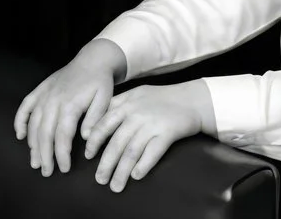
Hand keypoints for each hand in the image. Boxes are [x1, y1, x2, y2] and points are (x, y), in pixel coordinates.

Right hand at [14, 39, 124, 176]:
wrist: (92, 59)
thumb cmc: (100, 82)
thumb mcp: (105, 99)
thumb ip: (95, 118)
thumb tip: (84, 137)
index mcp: (70, 104)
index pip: (62, 135)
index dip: (61, 154)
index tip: (63, 169)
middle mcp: (53, 100)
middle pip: (44, 132)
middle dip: (44, 155)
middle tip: (46, 172)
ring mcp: (44, 94)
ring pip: (34, 123)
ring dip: (32, 144)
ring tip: (34, 161)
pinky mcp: (40, 90)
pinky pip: (25, 106)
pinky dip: (20, 120)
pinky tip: (20, 135)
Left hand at [88, 80, 213, 191]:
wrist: (192, 99)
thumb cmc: (162, 98)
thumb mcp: (136, 94)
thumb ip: (118, 105)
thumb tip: (97, 124)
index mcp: (126, 103)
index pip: (104, 123)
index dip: (94, 141)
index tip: (88, 155)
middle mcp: (137, 113)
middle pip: (116, 142)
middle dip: (106, 163)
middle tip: (100, 179)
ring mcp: (152, 123)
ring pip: (132, 151)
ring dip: (122, 171)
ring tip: (116, 185)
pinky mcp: (168, 132)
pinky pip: (153, 152)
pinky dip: (143, 165)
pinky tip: (136, 176)